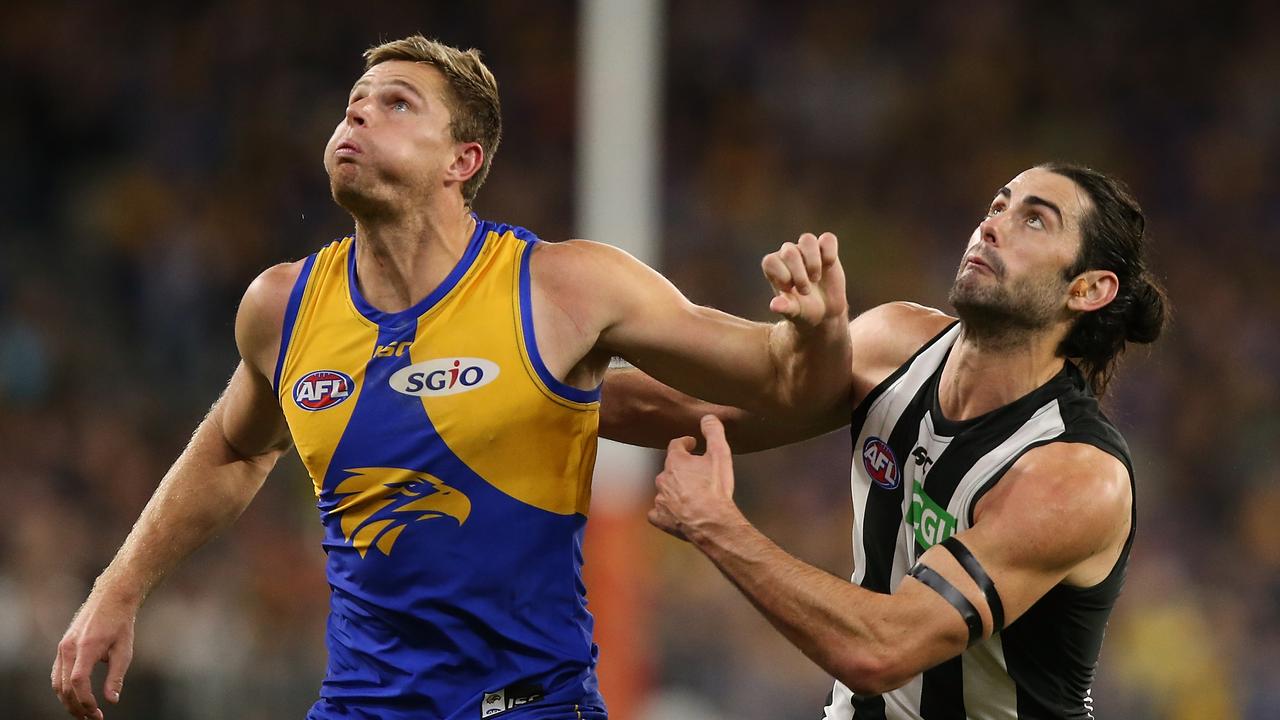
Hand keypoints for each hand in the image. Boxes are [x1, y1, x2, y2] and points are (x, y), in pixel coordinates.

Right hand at [52, 590, 136, 718]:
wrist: (110, 599)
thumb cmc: (120, 624)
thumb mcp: (125, 650)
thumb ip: (116, 676)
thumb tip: (112, 700)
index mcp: (86, 647)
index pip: (78, 681)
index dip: (85, 701)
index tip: (97, 713)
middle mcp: (69, 648)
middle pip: (64, 686)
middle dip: (76, 706)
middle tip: (91, 718)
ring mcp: (62, 647)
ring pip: (57, 682)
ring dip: (67, 700)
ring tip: (82, 712)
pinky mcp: (62, 647)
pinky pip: (56, 673)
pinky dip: (62, 689)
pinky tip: (74, 697)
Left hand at [649, 415, 742, 542]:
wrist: (711, 523)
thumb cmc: (715, 489)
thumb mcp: (720, 455)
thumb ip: (714, 432)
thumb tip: (708, 417)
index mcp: (676, 462)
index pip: (676, 445)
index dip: (685, 443)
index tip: (692, 444)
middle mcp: (663, 478)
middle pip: (669, 468)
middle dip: (681, 469)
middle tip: (696, 473)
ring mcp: (660, 499)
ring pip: (664, 490)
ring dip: (674, 489)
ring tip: (689, 494)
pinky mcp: (660, 518)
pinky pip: (658, 511)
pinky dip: (665, 511)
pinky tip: (675, 513)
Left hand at [762, 232, 847, 329]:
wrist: (825, 313)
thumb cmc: (804, 311)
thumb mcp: (794, 312)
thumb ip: (785, 307)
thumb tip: (774, 305)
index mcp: (775, 268)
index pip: (770, 261)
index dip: (780, 275)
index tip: (789, 290)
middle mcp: (789, 255)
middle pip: (789, 250)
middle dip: (798, 272)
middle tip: (805, 291)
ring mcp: (807, 251)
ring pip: (807, 239)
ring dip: (812, 261)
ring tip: (816, 278)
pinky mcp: (826, 249)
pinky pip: (828, 239)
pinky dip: (830, 251)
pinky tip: (829, 265)